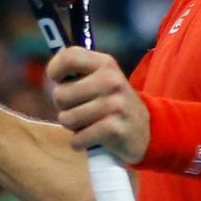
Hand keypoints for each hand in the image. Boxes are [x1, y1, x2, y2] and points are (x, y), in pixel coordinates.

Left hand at [48, 46, 148, 160]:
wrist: (145, 130)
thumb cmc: (112, 103)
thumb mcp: (101, 78)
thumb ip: (78, 70)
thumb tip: (55, 61)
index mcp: (105, 63)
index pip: (68, 57)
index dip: (54, 70)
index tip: (58, 81)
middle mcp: (110, 80)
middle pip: (60, 94)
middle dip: (64, 107)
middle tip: (81, 110)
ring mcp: (114, 105)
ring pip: (66, 119)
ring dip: (72, 127)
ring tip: (88, 123)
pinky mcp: (114, 129)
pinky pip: (77, 139)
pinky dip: (79, 143)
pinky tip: (92, 138)